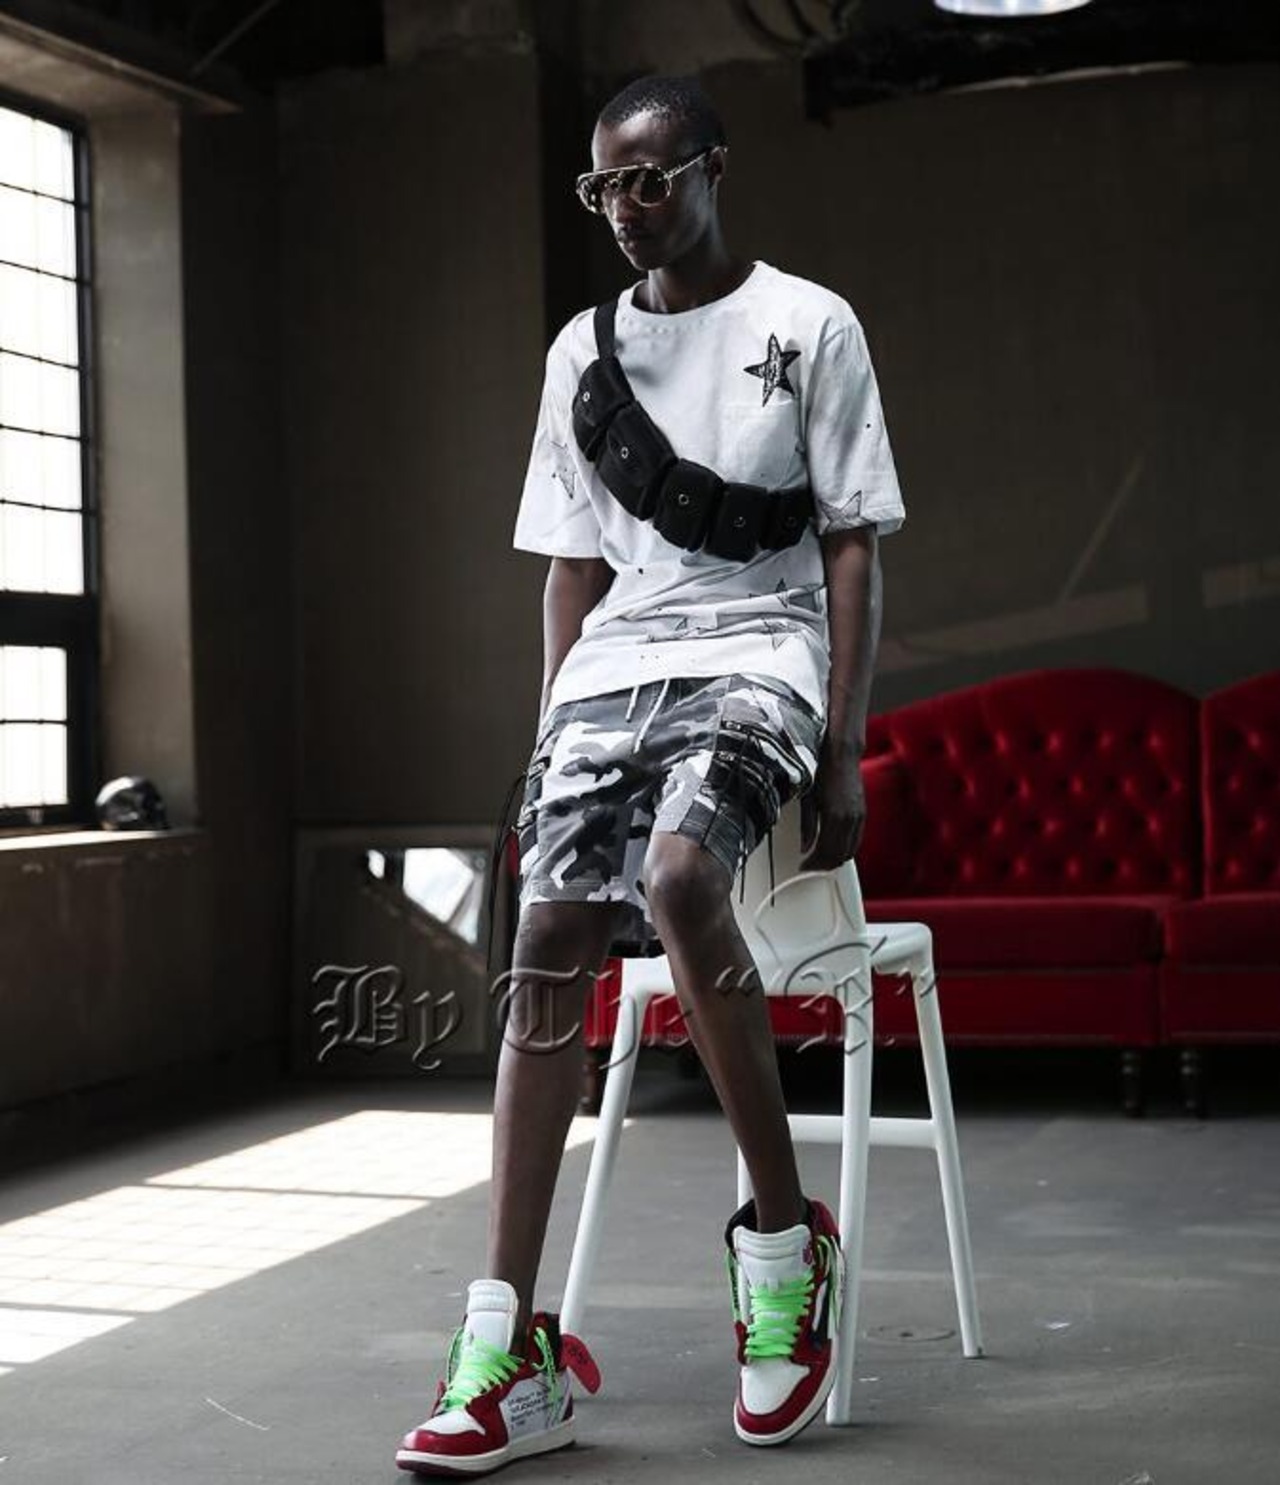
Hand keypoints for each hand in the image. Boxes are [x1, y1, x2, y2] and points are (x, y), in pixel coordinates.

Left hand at [798, 744, 865, 872]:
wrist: (842, 754)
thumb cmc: (823, 770)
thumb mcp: (808, 799)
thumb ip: (807, 826)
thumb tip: (804, 847)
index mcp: (835, 817)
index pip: (826, 852)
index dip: (814, 863)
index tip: (804, 866)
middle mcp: (850, 819)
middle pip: (840, 855)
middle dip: (824, 865)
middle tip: (810, 866)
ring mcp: (859, 817)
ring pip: (850, 849)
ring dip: (836, 859)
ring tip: (820, 860)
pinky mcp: (862, 813)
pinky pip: (856, 839)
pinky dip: (845, 848)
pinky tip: (834, 847)